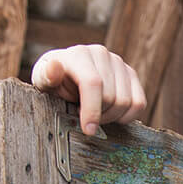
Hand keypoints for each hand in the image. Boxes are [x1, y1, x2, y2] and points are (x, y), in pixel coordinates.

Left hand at [31, 45, 146, 135]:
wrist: (67, 75)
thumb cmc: (54, 82)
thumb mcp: (43, 80)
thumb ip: (47, 76)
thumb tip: (54, 68)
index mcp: (79, 55)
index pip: (93, 83)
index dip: (92, 110)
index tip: (88, 130)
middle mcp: (102, 54)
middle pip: (111, 97)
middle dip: (99, 116)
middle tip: (86, 119)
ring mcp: (119, 63)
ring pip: (126, 102)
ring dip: (112, 117)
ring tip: (97, 114)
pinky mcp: (131, 75)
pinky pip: (139, 103)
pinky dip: (127, 116)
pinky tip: (112, 114)